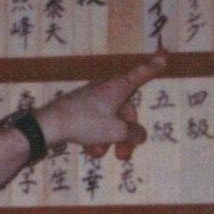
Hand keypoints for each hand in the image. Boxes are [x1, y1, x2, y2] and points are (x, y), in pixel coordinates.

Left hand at [36, 48, 168, 159]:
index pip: (140, 75)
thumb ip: (134, 134)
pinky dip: (95, 138)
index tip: (164, 57)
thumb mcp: (116, 131)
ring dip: (108, 141)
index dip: (153, 68)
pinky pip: (94, 125)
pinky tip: (89, 150)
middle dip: (126, 136)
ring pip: (109, 122)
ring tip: (100, 154)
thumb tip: (139, 135)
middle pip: (125, 112)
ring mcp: (90, 100)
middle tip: (123, 156)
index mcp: (118, 88)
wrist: (49, 125)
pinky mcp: (78, 111)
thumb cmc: (85, 123)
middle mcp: (105, 90)